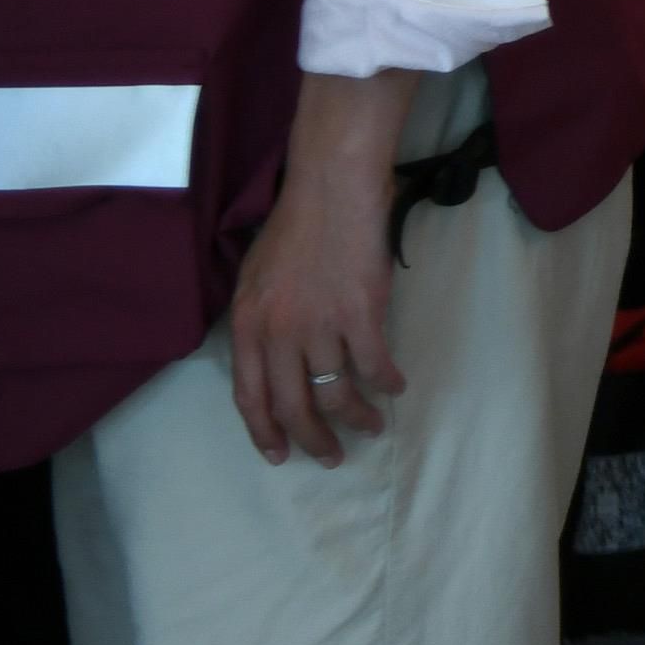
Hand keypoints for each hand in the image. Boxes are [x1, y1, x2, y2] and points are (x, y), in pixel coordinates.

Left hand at [227, 87, 413, 464]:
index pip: (250, 397)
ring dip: (356, 417)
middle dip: (313, 439)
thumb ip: (260, 321)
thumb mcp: (255, 277)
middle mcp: (279, 333)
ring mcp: (320, 325)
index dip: (265, 432)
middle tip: (331, 456)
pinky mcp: (361, 313)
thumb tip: (273, 358)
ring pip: (336, 392)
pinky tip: (396, 387)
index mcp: (249, 325)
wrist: (332, 188)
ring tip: (371, 427)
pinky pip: (374, 364)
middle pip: (293, 405)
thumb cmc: (295, 225)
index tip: (280, 454)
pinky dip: (387, 382)